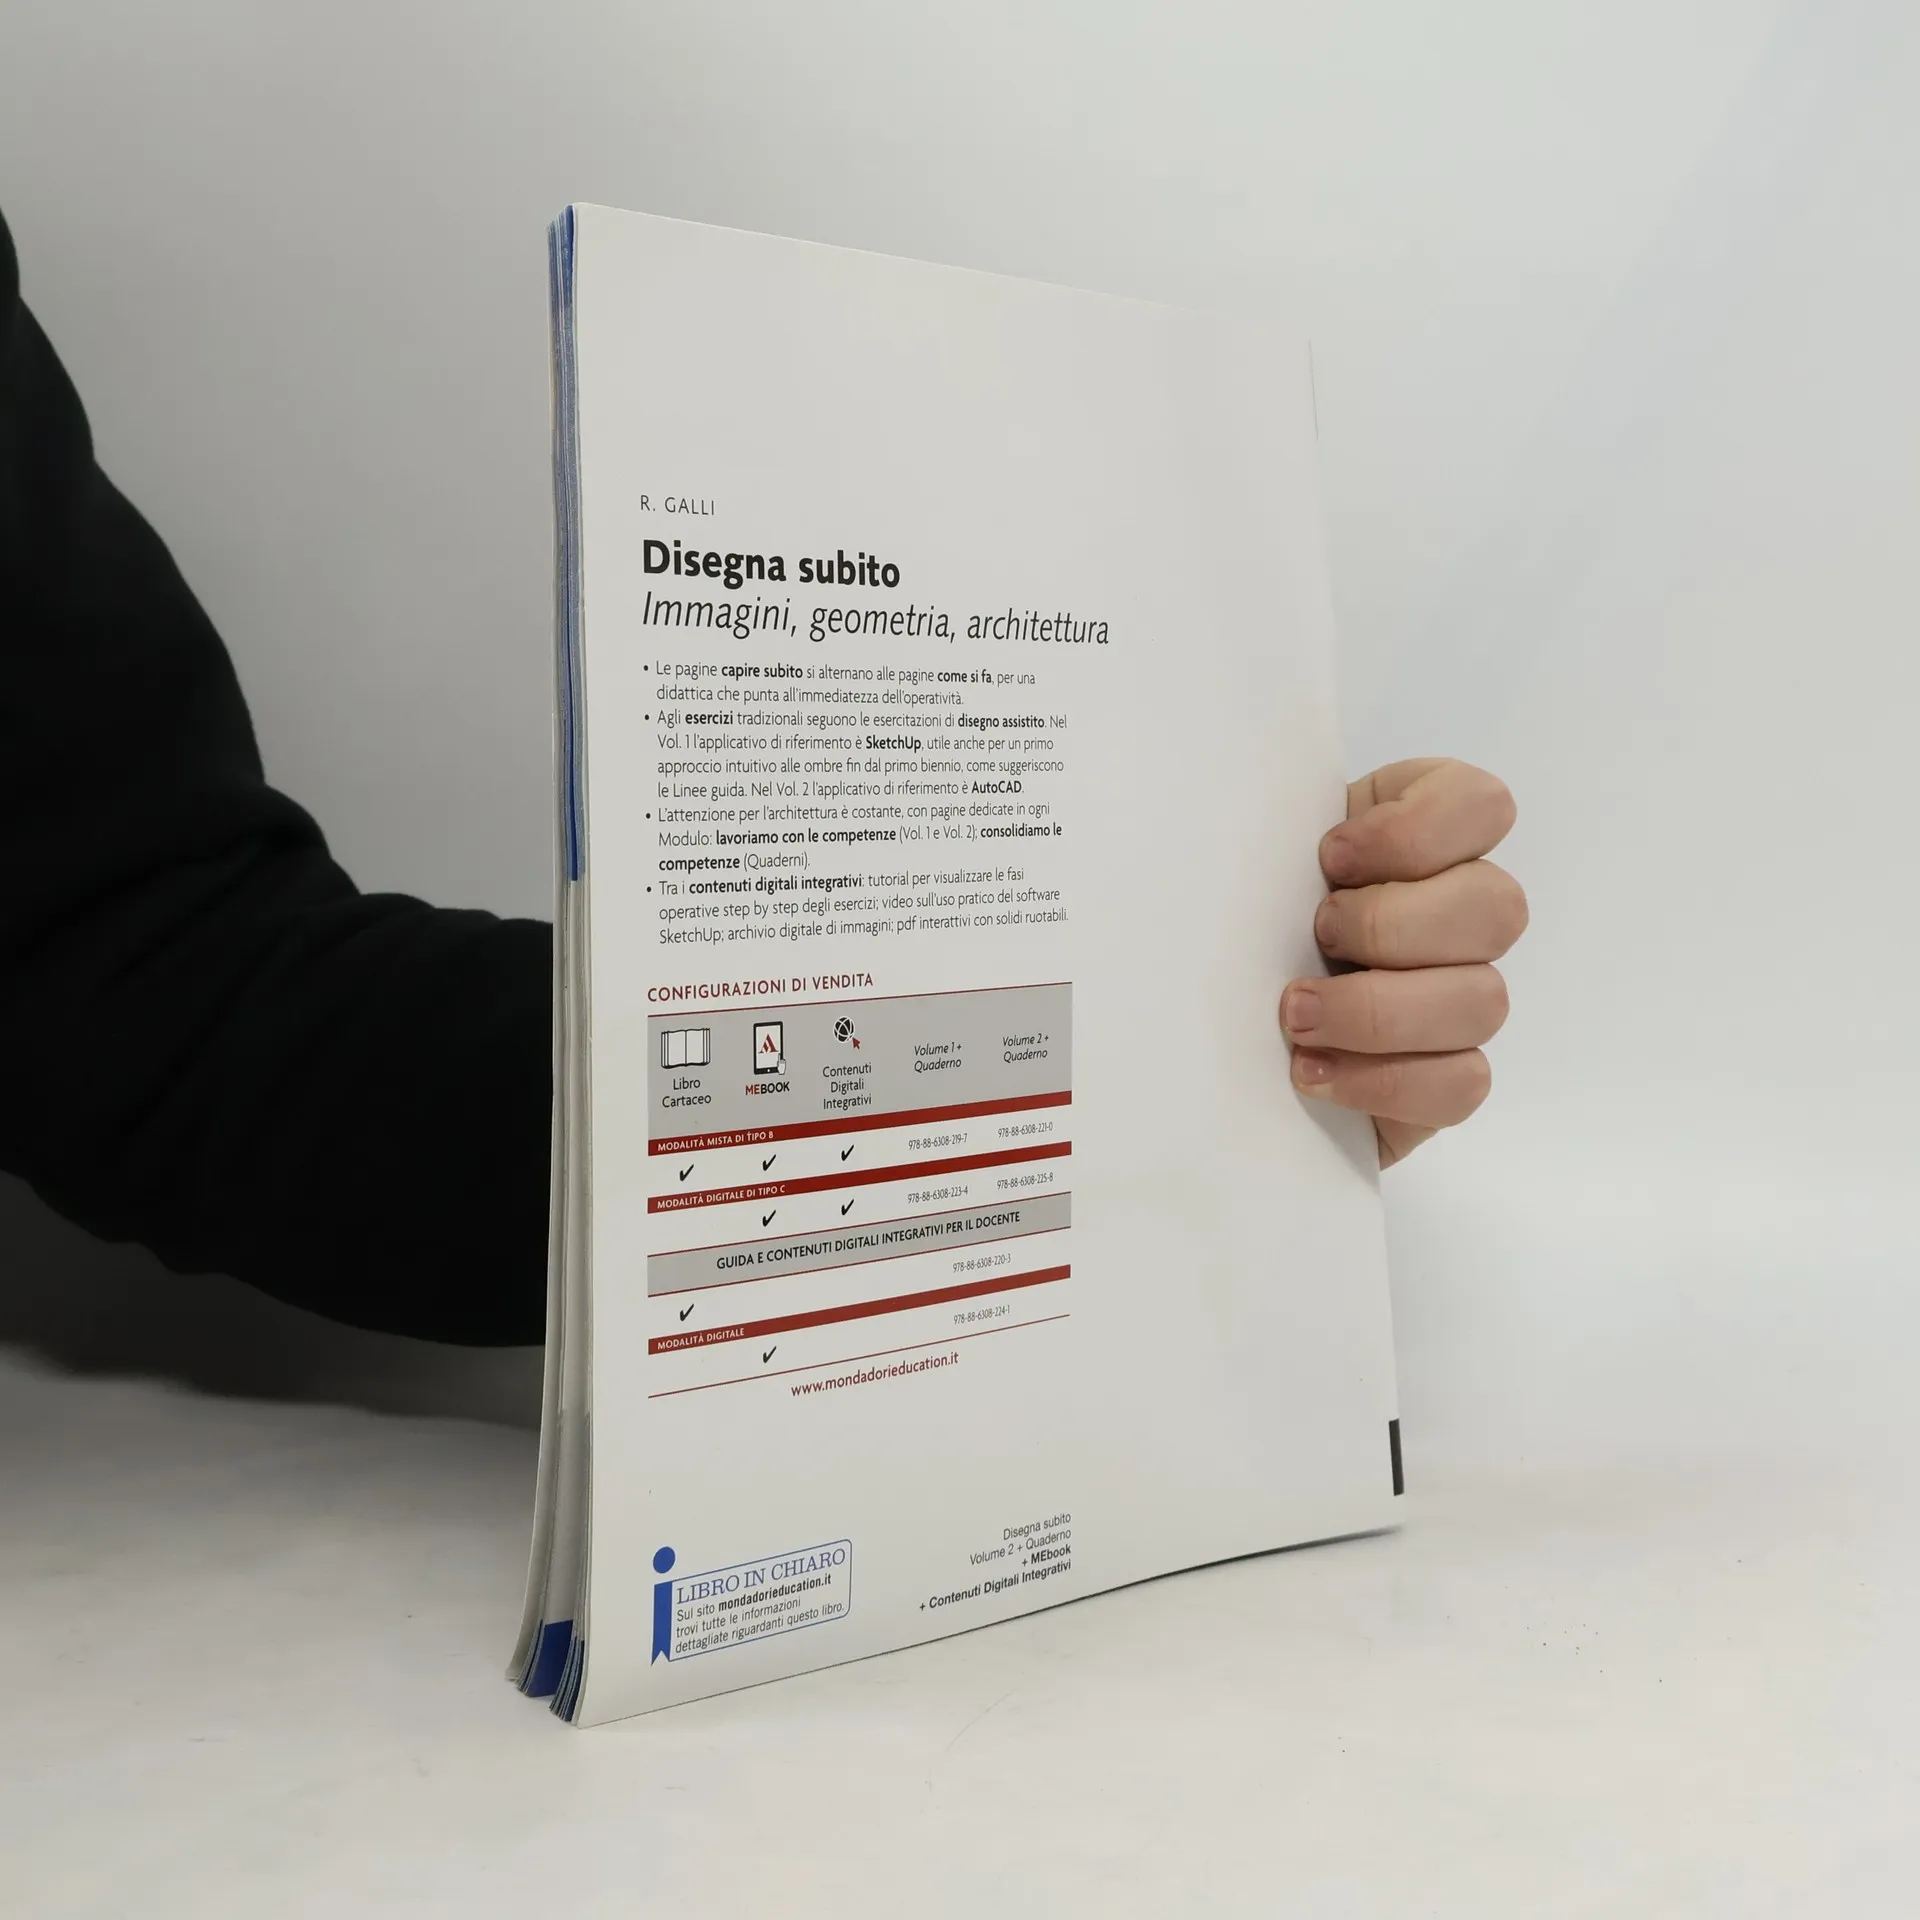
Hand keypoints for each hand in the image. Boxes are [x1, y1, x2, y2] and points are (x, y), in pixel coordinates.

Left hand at [1281, 759, 1525, 1167]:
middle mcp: (1463, 913)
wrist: (1231, 1017)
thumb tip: (1251, 835)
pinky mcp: (1448, 1075)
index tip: (1328, 856)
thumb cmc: (1250, 918)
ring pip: (1483, 1001)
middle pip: (1497, 909)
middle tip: (1316, 937)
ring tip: (1297, 1018)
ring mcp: (1464, 996)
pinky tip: (1317, 1071)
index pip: (1481, 806)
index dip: (1412, 832)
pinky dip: (1382, 1080)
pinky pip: (1461, 1084)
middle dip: (1389, 926)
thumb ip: (1282, 834)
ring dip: (1378, 1012)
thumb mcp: (1260, 856)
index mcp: (1424, 837)